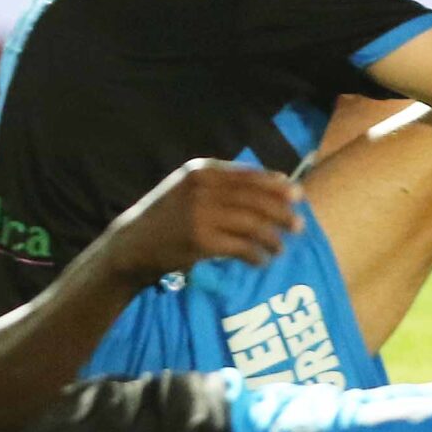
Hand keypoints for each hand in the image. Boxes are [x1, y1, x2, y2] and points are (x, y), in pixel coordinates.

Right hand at [105, 159, 303, 277]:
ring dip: (272, 237)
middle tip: (299, 226)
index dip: (276, 185)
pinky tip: (261, 261)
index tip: (297, 195)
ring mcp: (201, 214)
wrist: (133, 243)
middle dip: (281, 212)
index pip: (248, 175)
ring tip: (280, 248)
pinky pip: (240, 247)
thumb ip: (223, 183)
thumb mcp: (189, 188)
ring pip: (251, 223)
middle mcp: (203, 188)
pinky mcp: (201, 241)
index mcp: (202, 170)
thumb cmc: (167, 215)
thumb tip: (274, 181)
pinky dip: (255, 255)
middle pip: (255, 199)